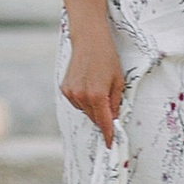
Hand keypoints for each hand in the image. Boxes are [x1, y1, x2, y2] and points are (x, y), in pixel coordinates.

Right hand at [60, 29, 124, 145]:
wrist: (88, 39)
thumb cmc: (106, 57)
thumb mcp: (118, 80)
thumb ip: (116, 102)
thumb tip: (114, 118)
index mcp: (97, 95)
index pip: (104, 122)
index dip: (108, 134)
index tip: (110, 143)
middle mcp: (81, 96)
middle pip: (94, 118)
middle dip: (103, 117)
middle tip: (109, 104)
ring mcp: (71, 93)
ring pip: (85, 111)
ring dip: (93, 107)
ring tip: (98, 87)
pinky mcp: (65, 89)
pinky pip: (77, 103)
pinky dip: (84, 100)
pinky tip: (88, 85)